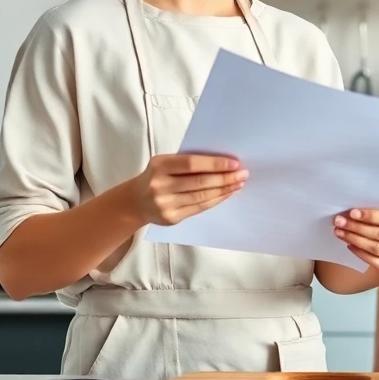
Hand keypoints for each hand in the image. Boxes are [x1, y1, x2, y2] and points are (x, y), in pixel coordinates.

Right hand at [127, 154, 245, 225]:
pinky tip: (226, 194)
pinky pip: (199, 208)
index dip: (215, 163)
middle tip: (242, 174)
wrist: (135, 201)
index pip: (192, 163)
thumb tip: (222, 161)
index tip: (234, 163)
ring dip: (224, 190)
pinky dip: (216, 200)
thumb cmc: (156, 177)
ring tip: (238, 183)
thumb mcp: (164, 163)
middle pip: (200, 182)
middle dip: (225, 178)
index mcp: (159, 165)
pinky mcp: (171, 218)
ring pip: (202, 196)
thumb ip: (187, 162)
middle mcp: (160, 185)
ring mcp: (165, 204)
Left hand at [333, 209, 378, 278]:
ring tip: (340, 232)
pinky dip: (360, 253)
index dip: (370, 216)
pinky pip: (375, 261)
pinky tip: (349, 245)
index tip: (352, 213)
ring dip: (355, 239)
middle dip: (358, 227)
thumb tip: (353, 211)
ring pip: (377, 248)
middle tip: (340, 222)